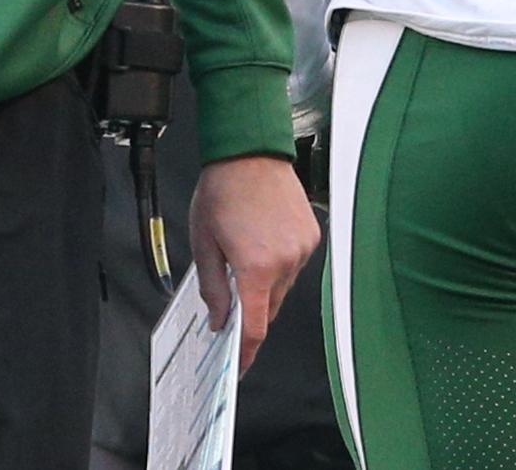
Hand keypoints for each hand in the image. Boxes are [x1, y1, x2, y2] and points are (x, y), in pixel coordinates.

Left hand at [190, 154, 320, 372]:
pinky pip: (295, 266)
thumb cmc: (223, 190)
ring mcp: (303, 249)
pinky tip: (262, 243)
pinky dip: (279, 265)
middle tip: (231, 298)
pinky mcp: (311, 236)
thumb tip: (219, 317)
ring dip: (265, 284)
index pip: (256, 325)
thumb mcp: (204, 242)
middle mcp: (285, 262)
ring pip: (283, 287)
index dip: (247, 351)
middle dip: (251, 310)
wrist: (249, 152)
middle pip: (269, 307)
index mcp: (256, 267)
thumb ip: (213, 287)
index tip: (240, 364)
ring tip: (244, 255)